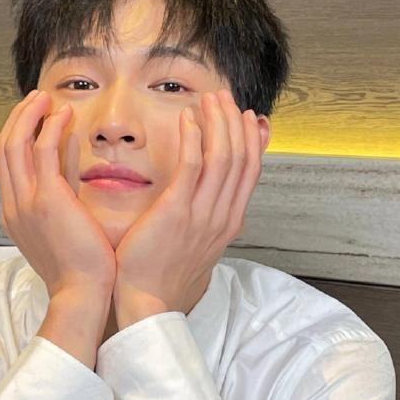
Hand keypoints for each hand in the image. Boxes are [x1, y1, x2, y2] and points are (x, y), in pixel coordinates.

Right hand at [0, 89, 116, 298]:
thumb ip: (65, 185)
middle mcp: (13, 206)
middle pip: (2, 149)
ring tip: (45, 98)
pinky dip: (49, 127)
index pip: (8, 165)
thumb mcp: (66, 222)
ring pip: (13, 144)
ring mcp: (25, 202)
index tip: (35, 118)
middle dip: (18, 118)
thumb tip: (70, 150)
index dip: (18, 136)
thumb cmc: (82, 266)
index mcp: (15, 215)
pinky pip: (41, 150)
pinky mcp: (46, 198)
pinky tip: (63, 114)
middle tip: (36, 99)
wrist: (83, 293)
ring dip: (29, 115)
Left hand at [113, 87, 261, 312]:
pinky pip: (192, 165)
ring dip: (218, 123)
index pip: (250, 173)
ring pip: (222, 157)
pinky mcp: (177, 211)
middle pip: (240, 158)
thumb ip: (209, 220)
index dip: (252, 141)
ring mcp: (202, 214)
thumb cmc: (162, 273)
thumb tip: (215, 201)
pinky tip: (188, 119)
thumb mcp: (197, 245)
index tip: (250, 118)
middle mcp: (222, 216)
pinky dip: (194, 137)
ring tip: (210, 99)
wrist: (147, 302)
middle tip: (226, 98)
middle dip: (235, 123)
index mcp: (228, 223)